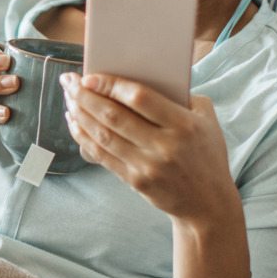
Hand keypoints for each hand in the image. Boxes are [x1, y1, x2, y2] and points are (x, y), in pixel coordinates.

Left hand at [61, 72, 237, 222]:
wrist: (208, 204)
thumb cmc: (205, 154)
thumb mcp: (207, 120)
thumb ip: (182, 96)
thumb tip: (143, 73)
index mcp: (184, 125)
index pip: (140, 98)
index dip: (111, 85)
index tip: (89, 76)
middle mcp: (165, 145)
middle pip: (114, 116)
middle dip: (85, 95)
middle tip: (68, 81)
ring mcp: (148, 166)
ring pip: (103, 135)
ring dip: (80, 114)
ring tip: (68, 98)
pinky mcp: (135, 181)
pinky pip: (102, 155)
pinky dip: (84, 136)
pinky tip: (74, 122)